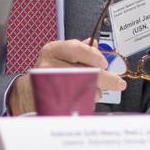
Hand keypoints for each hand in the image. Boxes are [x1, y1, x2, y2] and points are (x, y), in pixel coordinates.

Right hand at [5, 40, 125, 115]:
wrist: (30, 90)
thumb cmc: (51, 69)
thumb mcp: (62, 54)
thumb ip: (80, 50)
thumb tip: (96, 46)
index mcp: (53, 50)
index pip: (76, 49)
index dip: (93, 56)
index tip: (105, 63)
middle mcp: (48, 65)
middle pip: (82, 72)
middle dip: (104, 78)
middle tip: (119, 83)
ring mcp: (48, 84)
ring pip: (81, 89)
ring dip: (95, 92)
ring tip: (95, 91)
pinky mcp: (51, 101)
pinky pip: (76, 103)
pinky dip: (86, 102)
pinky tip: (85, 99)